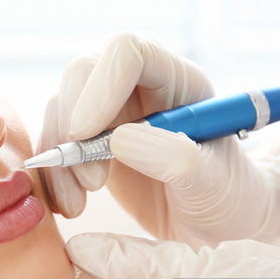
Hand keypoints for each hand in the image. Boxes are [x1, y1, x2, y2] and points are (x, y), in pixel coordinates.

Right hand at [39, 33, 279, 250]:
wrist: (217, 225)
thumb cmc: (227, 196)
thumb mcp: (215, 184)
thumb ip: (177, 160)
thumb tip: (120, 139)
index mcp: (178, 81)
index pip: (129, 53)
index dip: (101, 85)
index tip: (85, 134)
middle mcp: (140, 87)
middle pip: (83, 73)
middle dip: (73, 124)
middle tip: (92, 181)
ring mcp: (111, 113)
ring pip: (61, 109)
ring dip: (59, 157)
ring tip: (78, 205)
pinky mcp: (90, 142)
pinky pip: (54, 143)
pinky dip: (52, 175)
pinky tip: (69, 205)